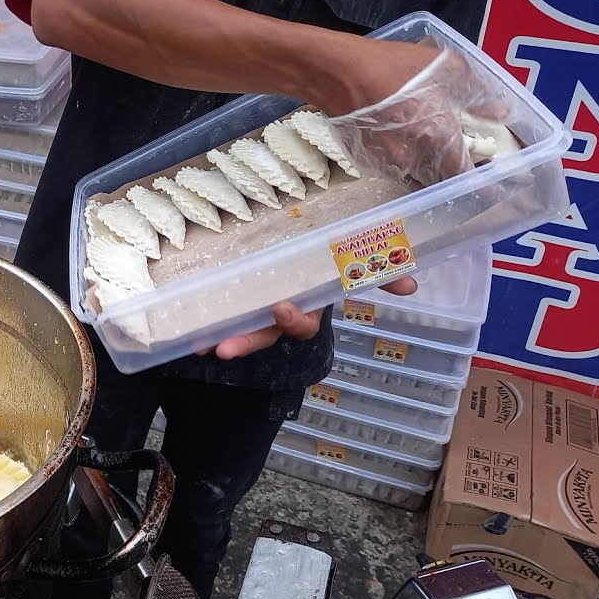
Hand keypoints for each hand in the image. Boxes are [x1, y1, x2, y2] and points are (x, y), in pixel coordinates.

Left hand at [207, 277, 417, 358]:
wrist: (300, 248)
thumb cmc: (324, 257)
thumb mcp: (350, 263)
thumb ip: (379, 274)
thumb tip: (412, 285)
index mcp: (305, 305)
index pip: (301, 324)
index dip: (293, 321)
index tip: (282, 307)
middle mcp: (279, 312)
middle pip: (263, 334)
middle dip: (246, 342)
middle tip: (224, 349)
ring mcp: (255, 307)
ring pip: (239, 328)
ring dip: (221, 338)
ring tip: (200, 346)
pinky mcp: (233, 296)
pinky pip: (219, 311)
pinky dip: (205, 321)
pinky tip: (187, 330)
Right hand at [314, 39, 513, 186]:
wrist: (335, 71)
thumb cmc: (391, 65)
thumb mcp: (445, 66)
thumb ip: (476, 93)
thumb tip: (500, 112)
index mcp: (437, 136)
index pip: (464, 173)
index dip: (480, 185)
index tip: (492, 190)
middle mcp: (412, 157)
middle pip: (440, 179)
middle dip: (452, 177)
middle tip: (463, 166)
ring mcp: (386, 161)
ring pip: (415, 177)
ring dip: (428, 172)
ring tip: (434, 159)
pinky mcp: (366, 160)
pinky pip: (393, 170)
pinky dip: (404, 165)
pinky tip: (405, 149)